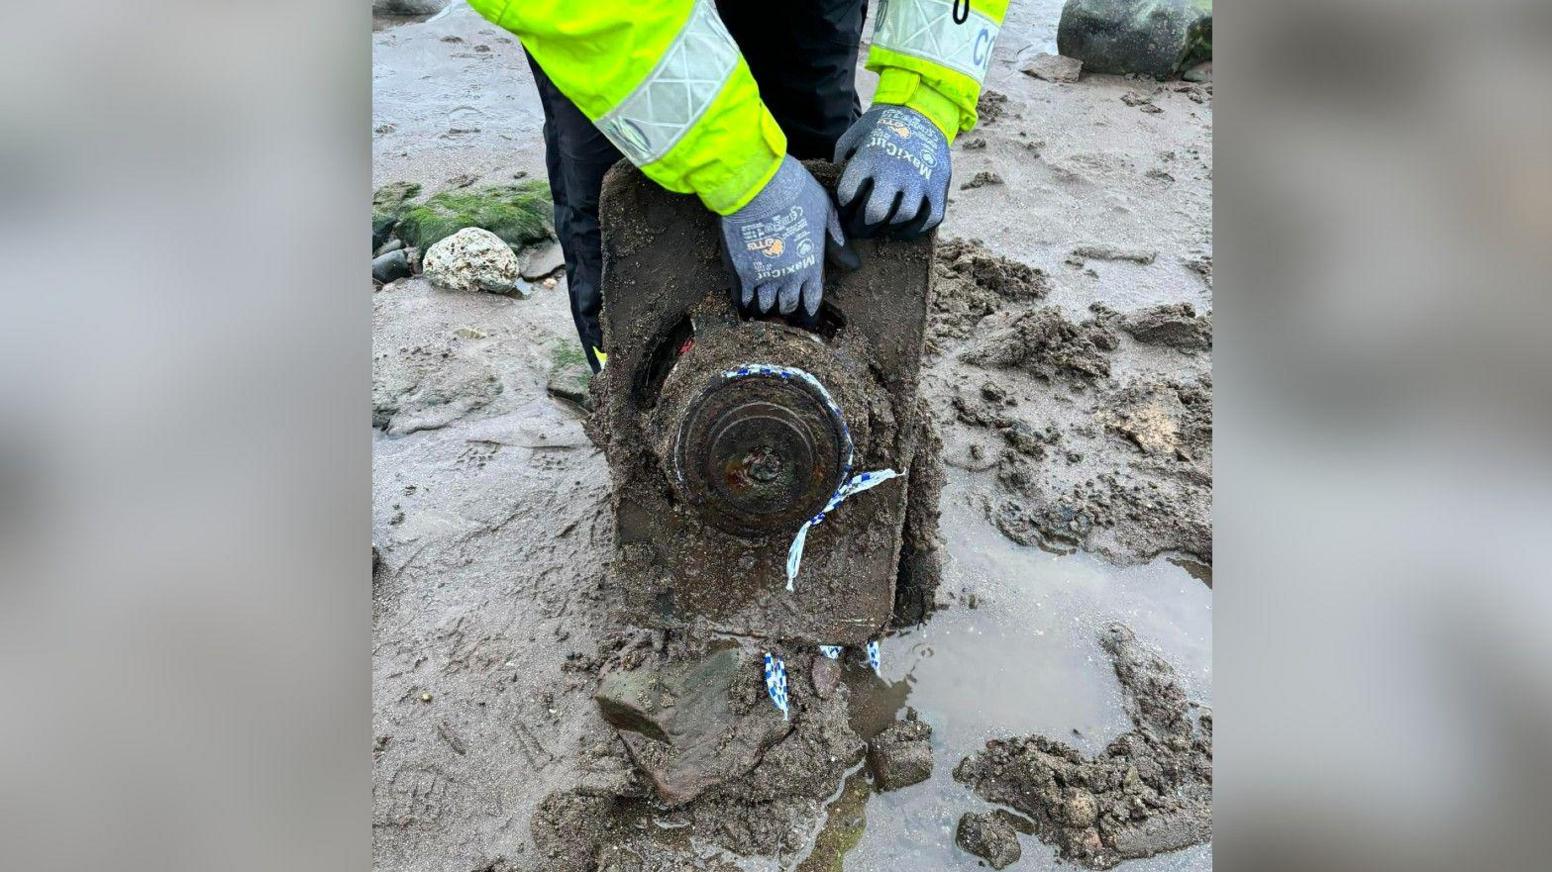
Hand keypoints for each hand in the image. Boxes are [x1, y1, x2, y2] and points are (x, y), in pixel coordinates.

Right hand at [719, 156, 856, 317]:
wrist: (758, 185)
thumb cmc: (796, 192)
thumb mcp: (825, 212)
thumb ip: (837, 241)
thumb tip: (854, 265)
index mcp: (812, 266)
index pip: (812, 301)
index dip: (809, 308)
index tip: (805, 307)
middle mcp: (789, 278)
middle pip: (787, 306)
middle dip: (786, 305)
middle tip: (781, 299)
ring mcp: (764, 277)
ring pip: (765, 306)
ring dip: (764, 304)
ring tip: (762, 299)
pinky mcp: (741, 273)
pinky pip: (743, 300)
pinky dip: (744, 301)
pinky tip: (745, 297)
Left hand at [834, 104, 950, 239]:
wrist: (922, 113)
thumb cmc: (881, 128)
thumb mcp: (854, 136)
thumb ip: (842, 161)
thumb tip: (835, 190)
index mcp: (869, 157)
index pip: (847, 195)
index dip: (842, 206)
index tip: (845, 207)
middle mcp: (895, 170)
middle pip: (875, 213)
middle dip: (863, 225)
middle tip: (860, 227)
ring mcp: (920, 180)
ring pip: (902, 218)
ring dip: (888, 227)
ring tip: (881, 226)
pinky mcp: (938, 187)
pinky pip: (928, 219)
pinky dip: (914, 228)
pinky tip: (902, 226)